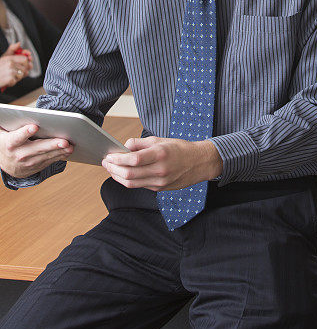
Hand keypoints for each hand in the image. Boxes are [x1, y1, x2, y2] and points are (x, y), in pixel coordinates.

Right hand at [0, 44, 32, 89]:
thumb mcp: (3, 58)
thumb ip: (11, 50)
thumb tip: (19, 43)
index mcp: (9, 58)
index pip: (25, 59)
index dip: (27, 64)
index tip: (26, 66)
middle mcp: (10, 63)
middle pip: (25, 68)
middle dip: (21, 72)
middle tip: (14, 74)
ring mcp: (10, 71)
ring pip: (21, 75)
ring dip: (16, 78)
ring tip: (8, 77)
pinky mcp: (9, 79)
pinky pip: (15, 82)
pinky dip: (11, 83)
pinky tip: (5, 81)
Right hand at [0, 124, 72, 177]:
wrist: (3, 163)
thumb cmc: (7, 141)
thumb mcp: (5, 132)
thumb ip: (14, 124)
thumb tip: (23, 114)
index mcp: (10, 143)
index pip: (17, 137)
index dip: (25, 132)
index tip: (35, 126)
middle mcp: (19, 155)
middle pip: (37, 149)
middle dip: (52, 145)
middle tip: (64, 141)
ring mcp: (27, 163)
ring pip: (45, 157)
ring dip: (59, 152)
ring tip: (70, 147)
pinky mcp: (35, 168)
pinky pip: (48, 162)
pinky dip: (58, 157)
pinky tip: (67, 152)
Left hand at [102, 137, 222, 190]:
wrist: (198, 162)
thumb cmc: (180, 148)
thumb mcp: (160, 140)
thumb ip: (140, 143)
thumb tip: (124, 147)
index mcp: (160, 154)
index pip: (133, 160)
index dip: (118, 159)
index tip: (109, 156)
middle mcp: (160, 170)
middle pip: (129, 174)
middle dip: (113, 169)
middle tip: (106, 163)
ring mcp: (160, 181)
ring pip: (132, 183)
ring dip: (118, 177)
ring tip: (111, 169)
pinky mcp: (159, 188)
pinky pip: (139, 186)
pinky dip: (128, 180)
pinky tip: (123, 174)